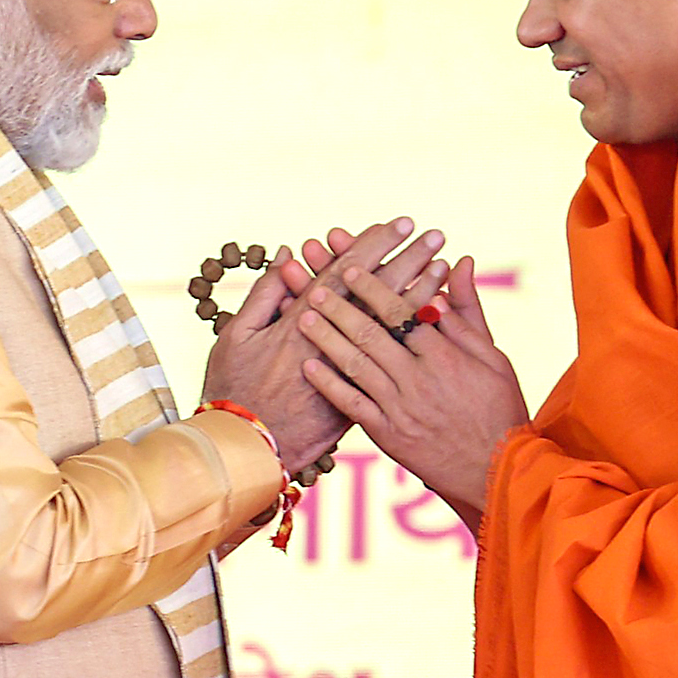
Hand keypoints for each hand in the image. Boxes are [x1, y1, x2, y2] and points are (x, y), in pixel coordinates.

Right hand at [201, 219, 425, 472]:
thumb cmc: (232, 392)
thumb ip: (263, 296)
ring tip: (445, 266)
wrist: (244, 454)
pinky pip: (396, 363)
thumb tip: (286, 256)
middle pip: (378, 295)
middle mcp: (332, 344)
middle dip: (408, 260)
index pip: (344, 275)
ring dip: (418, 294)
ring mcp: (348, 374)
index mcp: (298, 323)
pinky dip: (412, 340)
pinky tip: (433, 321)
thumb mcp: (235, 339)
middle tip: (436, 233)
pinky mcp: (360, 399)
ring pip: (391, 328)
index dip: (372, 247)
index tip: (398, 223)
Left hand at [297, 256, 527, 528]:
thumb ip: (467, 312)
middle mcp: (419, 379)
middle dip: (339, 307)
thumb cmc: (498, 409)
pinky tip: (309, 366)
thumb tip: (458, 264)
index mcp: (445, 356)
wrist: (496, 472)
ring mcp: (400, 408)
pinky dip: (329, 385)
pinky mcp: (388, 435)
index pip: (401, 312)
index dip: (372, 288)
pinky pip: (352, 406)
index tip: (350, 267)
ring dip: (327, 339)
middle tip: (313, 285)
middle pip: (370, 335)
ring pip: (356, 366)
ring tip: (303, 316)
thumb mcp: (493, 357)